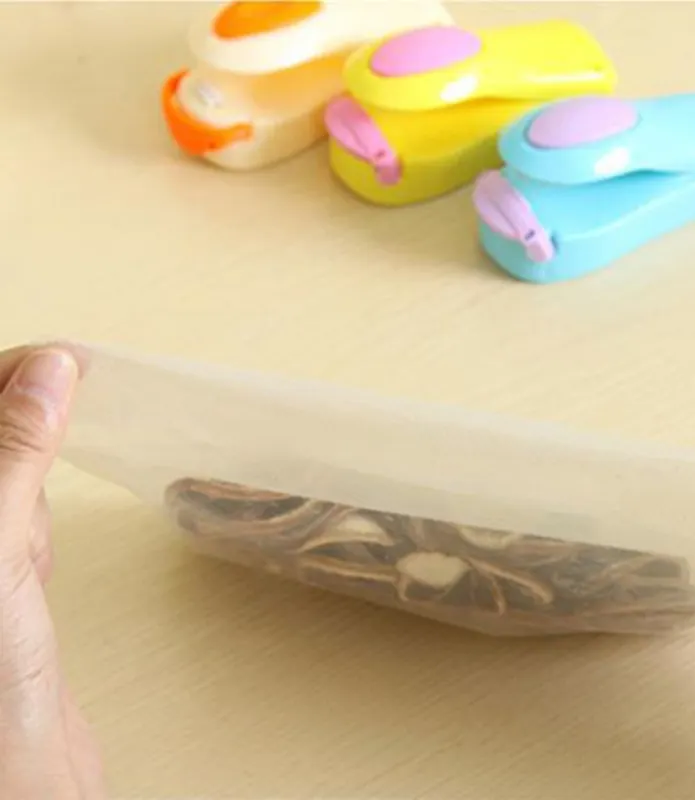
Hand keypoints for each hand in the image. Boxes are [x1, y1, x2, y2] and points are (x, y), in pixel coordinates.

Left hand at [0, 345, 104, 798]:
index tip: (65, 361)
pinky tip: (39, 561)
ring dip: (29, 488)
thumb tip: (48, 368)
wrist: (19, 782)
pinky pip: (20, 524)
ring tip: (34, 533)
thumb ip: (11, 453)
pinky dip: (38, 527)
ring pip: (2, 480)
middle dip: (20, 439)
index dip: (6, 376)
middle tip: (48, 463)